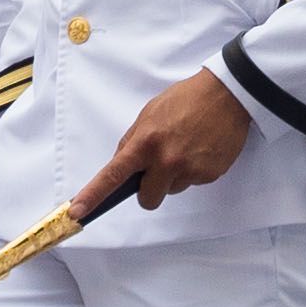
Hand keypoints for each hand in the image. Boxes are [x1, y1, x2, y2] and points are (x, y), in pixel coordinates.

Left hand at [75, 69, 253, 219]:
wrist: (227, 95)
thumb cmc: (186, 99)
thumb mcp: (150, 114)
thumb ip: (134, 141)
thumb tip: (123, 165)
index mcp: (146, 143)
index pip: (113, 176)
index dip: (93, 196)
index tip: (77, 212)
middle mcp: (166, 160)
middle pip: (148, 199)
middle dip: (149, 189)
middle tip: (158, 168)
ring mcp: (190, 170)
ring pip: (172, 190)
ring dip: (173, 177)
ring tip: (186, 147)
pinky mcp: (210, 175)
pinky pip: (192, 183)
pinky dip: (193, 171)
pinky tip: (200, 149)